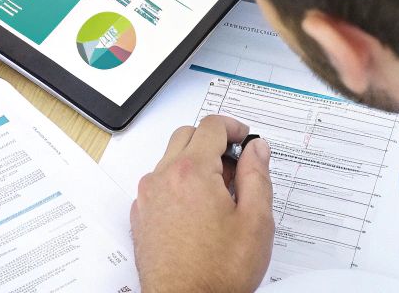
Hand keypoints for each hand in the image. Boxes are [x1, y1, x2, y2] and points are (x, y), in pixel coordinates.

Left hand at [131, 115, 273, 292]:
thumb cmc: (217, 272)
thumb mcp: (255, 221)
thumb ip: (257, 176)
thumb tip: (256, 149)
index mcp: (191, 172)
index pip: (211, 126)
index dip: (233, 128)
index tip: (245, 140)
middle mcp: (162, 179)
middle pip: (187, 135)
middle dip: (213, 142)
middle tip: (236, 166)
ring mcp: (147, 198)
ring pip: (170, 160)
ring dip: (194, 164)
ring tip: (220, 195)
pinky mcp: (141, 216)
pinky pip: (159, 184)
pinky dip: (178, 185)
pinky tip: (199, 211)